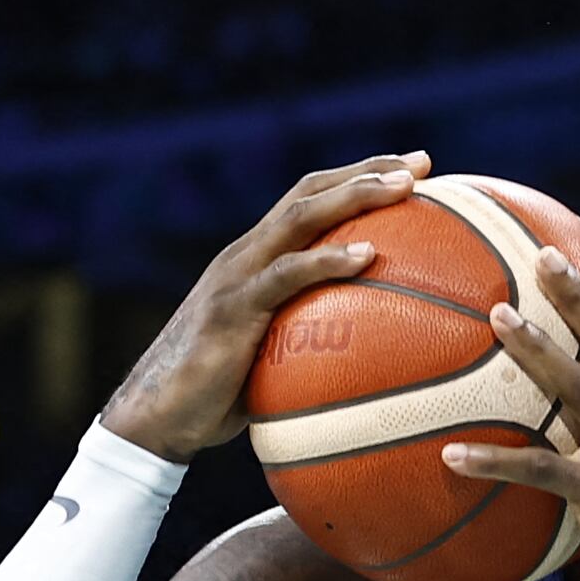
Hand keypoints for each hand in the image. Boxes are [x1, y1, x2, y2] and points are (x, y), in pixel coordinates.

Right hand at [101, 155, 424, 457]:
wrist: (156, 418)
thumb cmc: (219, 394)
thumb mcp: (273, 354)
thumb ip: (310, 337)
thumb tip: (375, 354)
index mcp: (256, 257)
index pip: (310, 199)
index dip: (359, 177)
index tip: (414, 169)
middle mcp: (246, 254)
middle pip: (310, 191)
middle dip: (368, 169)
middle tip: (423, 162)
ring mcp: (236, 277)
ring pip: (299, 217)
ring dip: (355, 195)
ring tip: (404, 188)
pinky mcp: (231, 309)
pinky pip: (285, 276)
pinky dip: (327, 260)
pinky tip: (367, 255)